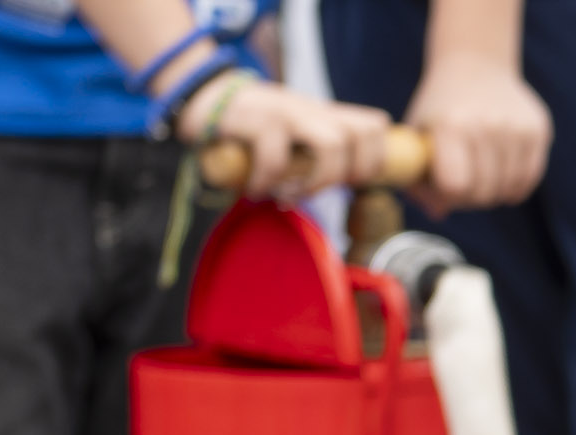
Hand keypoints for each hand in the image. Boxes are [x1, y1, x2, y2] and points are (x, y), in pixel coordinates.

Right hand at [182, 77, 391, 194]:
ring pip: (331, 143)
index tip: (352, 184)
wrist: (202, 98)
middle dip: (351, 173)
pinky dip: (267, 181)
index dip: (374, 158)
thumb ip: (314, 152)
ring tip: (291, 196)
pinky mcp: (255, 117)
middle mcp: (308, 108)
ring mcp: (284, 110)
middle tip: (324, 191)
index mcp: (322, 113)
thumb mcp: (291, 135)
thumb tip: (340, 192)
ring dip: (317, 181)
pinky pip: (276, 155)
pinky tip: (254, 190)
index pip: (374, 125)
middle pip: (360, 135)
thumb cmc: (250, 127)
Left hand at [405, 52, 550, 211]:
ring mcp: (517, 128)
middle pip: (484, 194)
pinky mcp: (538, 130)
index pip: (457, 188)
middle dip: (471, 198)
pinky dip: (514, 185)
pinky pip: (528, 179)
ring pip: (508, 191)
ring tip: (481, 174)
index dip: (448, 195)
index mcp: (452, 126)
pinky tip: (501, 172)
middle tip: (464, 184)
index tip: (444, 187)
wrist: (476, 65)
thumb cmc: (441, 107)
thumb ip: (418, 177)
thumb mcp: (418, 133)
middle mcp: (488, 126)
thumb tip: (437, 214)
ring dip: (494, 191)